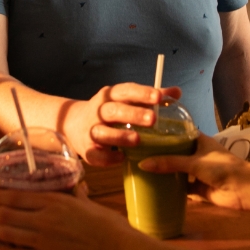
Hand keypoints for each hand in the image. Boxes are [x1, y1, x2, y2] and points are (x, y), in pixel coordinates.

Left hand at [0, 188, 153, 249]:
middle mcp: (44, 219)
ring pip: (6, 233)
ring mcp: (43, 241)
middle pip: (4, 213)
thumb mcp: (88, 203)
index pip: (15, 195)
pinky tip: (7, 248)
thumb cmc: (108, 225)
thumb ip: (75, 194)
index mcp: (54, 201)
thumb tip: (73, 186)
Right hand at [64, 84, 181, 166]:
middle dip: (133, 114)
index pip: (125, 91)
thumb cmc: (108, 111)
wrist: (73, 124)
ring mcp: (91, 130)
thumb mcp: (124, 100)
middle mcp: (98, 111)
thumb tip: (176, 93)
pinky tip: (121, 157)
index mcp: (110, 96)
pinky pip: (96, 154)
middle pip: (113, 110)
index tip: (158, 97)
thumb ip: (149, 97)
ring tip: (137, 140)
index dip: (141, 93)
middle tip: (153, 119)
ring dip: (119, 136)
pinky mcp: (87, 149)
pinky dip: (108, 157)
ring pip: (102, 132)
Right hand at [138, 134, 247, 209]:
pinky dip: (172, 187)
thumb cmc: (221, 167)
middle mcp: (198, 154)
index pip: (179, 133)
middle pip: (176, 152)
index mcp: (199, 141)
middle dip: (161, 154)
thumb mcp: (194, 162)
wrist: (243, 189)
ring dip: (166, 171)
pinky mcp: (199, 188)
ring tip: (143, 169)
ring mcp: (198, 172)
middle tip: (139, 153)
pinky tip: (156, 188)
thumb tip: (143, 164)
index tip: (146, 133)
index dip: (165, 133)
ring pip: (178, 170)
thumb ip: (169, 163)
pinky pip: (182, 187)